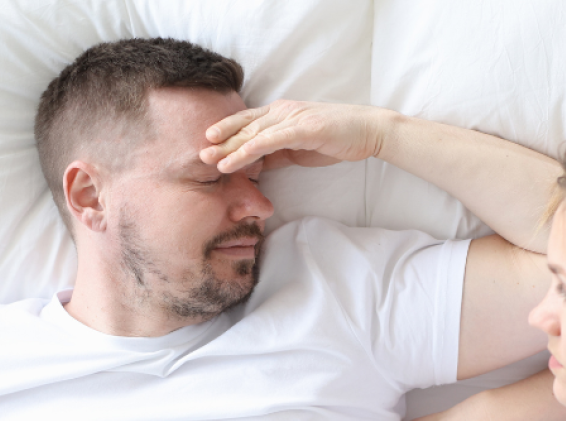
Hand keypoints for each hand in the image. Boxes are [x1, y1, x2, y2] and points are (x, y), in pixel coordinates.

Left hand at [199, 100, 394, 173]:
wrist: (367, 131)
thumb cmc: (336, 138)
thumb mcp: (299, 147)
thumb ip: (278, 152)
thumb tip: (258, 163)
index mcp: (281, 114)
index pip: (247, 122)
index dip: (226, 131)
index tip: (206, 144)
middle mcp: (282, 112)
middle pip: (244, 126)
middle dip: (220, 140)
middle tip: (197, 153)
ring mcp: (291, 118)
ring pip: (252, 133)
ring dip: (228, 147)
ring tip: (208, 159)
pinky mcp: (302, 129)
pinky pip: (269, 140)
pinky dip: (249, 150)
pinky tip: (234, 160)